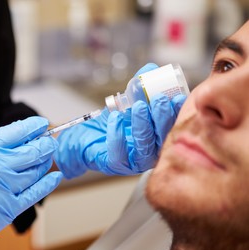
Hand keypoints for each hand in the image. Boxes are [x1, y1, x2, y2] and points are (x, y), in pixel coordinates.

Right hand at [0, 117, 62, 249]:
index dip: (35, 126)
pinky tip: (55, 175)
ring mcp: (5, 188)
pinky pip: (36, 193)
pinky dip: (48, 183)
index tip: (42, 125)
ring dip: (44, 162)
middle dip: (45, 144)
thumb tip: (22, 138)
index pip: (20, 131)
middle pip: (34, 150)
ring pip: (37, 170)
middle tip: (49, 142)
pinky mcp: (8, 208)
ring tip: (45, 157)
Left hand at [54, 63, 186, 177]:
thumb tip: (150, 69)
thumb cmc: (111, 121)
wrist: (86, 136)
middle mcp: (151, 151)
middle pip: (162, 138)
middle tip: (159, 99)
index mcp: (158, 136)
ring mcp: (134, 161)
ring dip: (142, 125)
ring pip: (144, 146)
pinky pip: (119, 153)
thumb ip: (139, 87)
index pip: (173, 126)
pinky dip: (118, 135)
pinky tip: (116, 118)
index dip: (177, 112)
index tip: (179, 96)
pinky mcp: (116, 165)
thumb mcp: (127, 101)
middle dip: (162, 117)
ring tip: (138, 106)